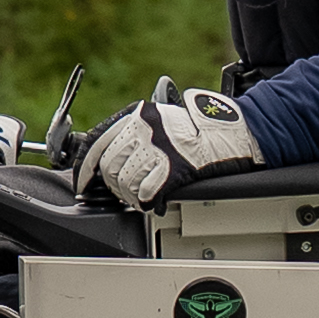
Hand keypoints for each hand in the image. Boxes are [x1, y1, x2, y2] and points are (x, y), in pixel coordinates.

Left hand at [75, 89, 262, 207]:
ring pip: (125, 183)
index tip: (83, 183)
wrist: (234, 133)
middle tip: (127, 193)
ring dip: (131, 196)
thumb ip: (135, 134)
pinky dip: (148, 202)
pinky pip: (147, 193)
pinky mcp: (174, 168)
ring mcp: (159, 148)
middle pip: (109, 167)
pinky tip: (156, 202)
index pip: (96, 143)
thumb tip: (110, 159)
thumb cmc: (202, 130)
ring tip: (144, 196)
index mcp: (138, 115)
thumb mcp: (162, 120)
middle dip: (114, 186)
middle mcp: (144, 129)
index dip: (84, 168)